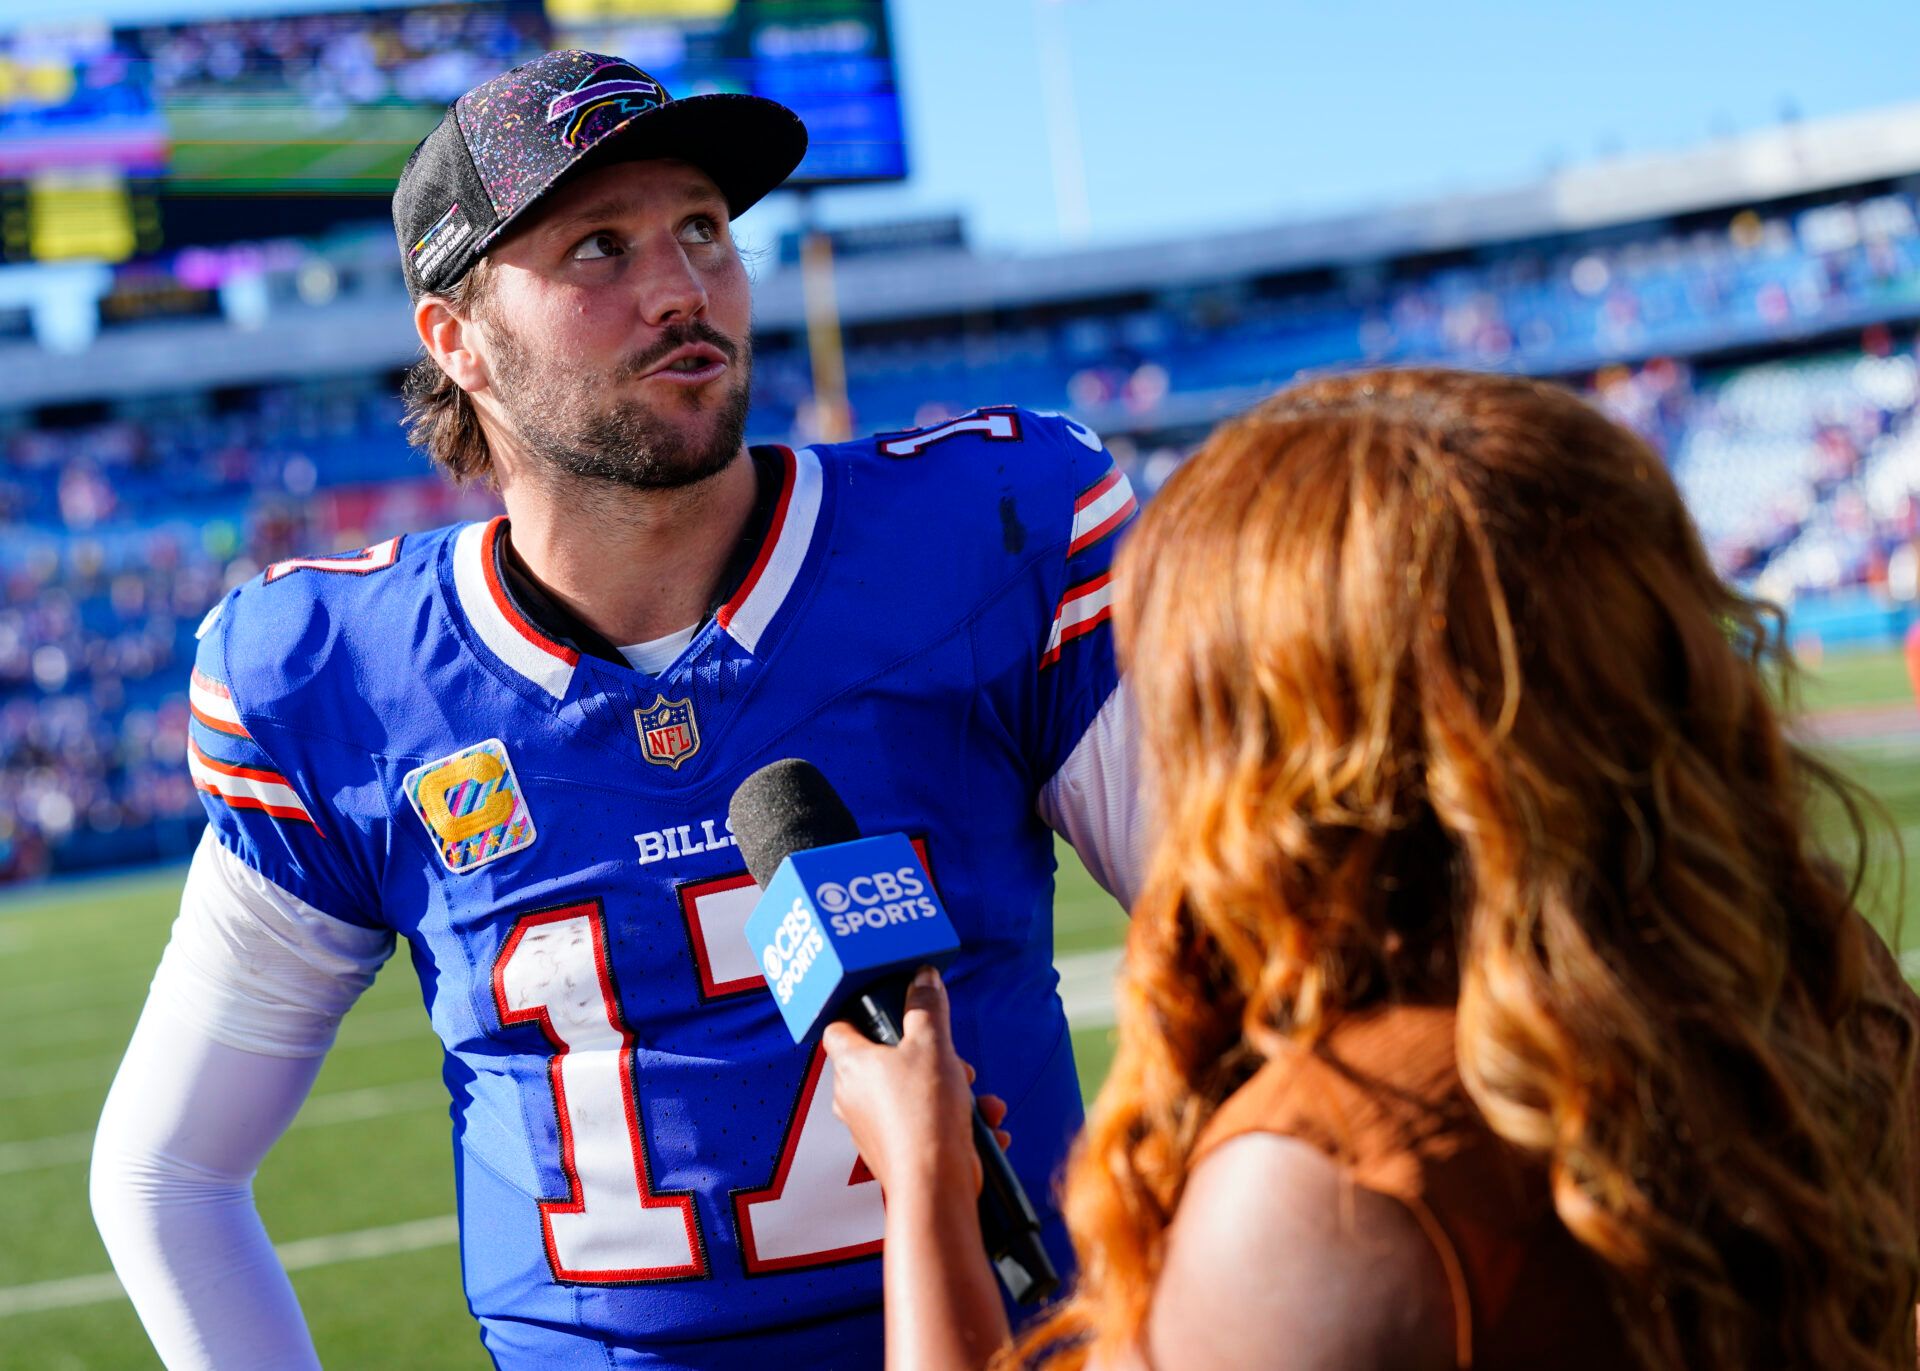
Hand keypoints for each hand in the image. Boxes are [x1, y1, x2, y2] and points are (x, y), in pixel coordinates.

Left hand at [823, 966, 1009, 1200]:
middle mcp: (852, 1097)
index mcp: (851, 1064)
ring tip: (978, 1101)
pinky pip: (924, 1126)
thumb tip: (924, 978)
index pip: (838, 1027)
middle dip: (930, 1059)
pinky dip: (954, 1124)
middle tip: (954, 1064)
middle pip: (886, 1061)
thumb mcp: (933, 1044)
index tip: (893, 1011)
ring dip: (952, 1094)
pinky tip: (984, 1129)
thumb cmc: (925, 1113)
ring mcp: (871, 1129)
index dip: (862, 1014)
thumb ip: (927, 1006)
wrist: (934, 1186)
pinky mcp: (893, 1154)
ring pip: (912, 1095)